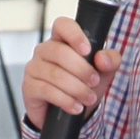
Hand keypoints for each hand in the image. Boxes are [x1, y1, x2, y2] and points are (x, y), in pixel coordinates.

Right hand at [20, 13, 109, 138]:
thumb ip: (110, 61)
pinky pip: (46, 90)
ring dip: (76, 88)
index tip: (87, 50)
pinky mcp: (29, 86)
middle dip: (82, 70)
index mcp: (62, 40)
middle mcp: (45, 50)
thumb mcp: (102, 72)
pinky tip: (76, 107)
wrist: (69, 113)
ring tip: (89, 98)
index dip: (74, 35)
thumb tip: (103, 59)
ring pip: (54, 74)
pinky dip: (65, 100)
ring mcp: (34, 68)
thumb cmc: (83, 85)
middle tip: (94, 82)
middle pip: (60, 52)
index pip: (62, 25)